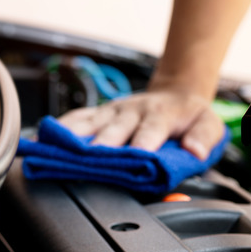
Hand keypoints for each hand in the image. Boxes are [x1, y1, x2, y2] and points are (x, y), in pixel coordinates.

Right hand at [57, 88, 223, 159]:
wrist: (175, 93)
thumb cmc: (189, 116)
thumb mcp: (209, 125)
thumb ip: (203, 139)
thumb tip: (194, 151)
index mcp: (159, 115)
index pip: (150, 129)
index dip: (142, 142)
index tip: (136, 155)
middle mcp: (132, 111)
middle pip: (114, 128)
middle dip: (102, 143)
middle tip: (90, 158)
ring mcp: (112, 111)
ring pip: (90, 123)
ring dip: (73, 137)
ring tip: (54, 149)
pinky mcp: (99, 113)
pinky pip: (76, 119)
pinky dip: (59, 128)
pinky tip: (41, 138)